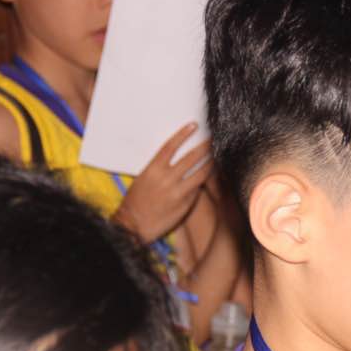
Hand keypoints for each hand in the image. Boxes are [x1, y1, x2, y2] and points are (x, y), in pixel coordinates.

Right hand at [114, 122, 211, 242]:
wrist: (133, 225)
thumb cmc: (136, 201)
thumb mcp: (144, 179)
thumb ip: (160, 169)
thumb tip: (176, 159)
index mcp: (153, 169)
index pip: (171, 146)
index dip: (183, 134)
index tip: (193, 125)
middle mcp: (167, 179)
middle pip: (191, 157)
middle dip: (204, 147)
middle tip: (213, 139)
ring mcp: (178, 192)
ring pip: (201, 173)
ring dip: (210, 163)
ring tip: (217, 157)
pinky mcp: (185, 204)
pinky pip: (198, 190)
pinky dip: (203, 183)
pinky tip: (210, 177)